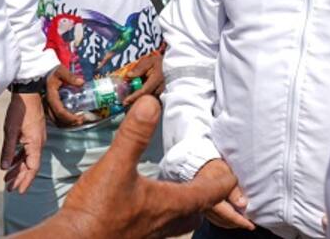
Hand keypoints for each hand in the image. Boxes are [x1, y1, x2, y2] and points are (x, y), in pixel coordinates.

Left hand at [1, 91, 45, 192]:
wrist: (28, 91)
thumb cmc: (20, 109)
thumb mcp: (11, 130)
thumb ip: (8, 150)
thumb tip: (5, 167)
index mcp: (35, 144)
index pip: (32, 168)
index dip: (25, 180)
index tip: (18, 190)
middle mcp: (39, 143)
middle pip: (31, 165)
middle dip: (21, 177)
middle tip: (10, 188)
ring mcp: (37, 137)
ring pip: (29, 158)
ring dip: (19, 168)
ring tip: (8, 177)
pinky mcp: (34, 133)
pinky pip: (28, 150)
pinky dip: (20, 158)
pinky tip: (12, 162)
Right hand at [11, 97, 235, 237]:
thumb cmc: (96, 210)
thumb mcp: (115, 165)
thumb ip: (135, 134)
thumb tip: (152, 102)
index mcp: (170, 204)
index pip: (211, 192)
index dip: (225, 180)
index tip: (233, 169)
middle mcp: (166, 222)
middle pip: (198, 211)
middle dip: (208, 197)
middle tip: (211, 180)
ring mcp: (150, 234)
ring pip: (179, 221)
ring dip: (186, 205)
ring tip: (182, 189)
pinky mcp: (133, 237)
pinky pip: (160, 226)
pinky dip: (164, 212)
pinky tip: (148, 203)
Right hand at [44, 66, 87, 126]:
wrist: (45, 71)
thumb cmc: (53, 72)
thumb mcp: (61, 71)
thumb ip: (70, 77)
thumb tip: (81, 82)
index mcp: (51, 96)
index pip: (59, 111)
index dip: (70, 117)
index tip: (80, 118)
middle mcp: (48, 104)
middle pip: (57, 120)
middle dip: (70, 123)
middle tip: (81, 120)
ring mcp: (48, 106)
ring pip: (56, 121)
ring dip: (67, 124)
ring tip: (79, 121)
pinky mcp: (50, 107)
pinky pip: (56, 118)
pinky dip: (64, 121)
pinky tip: (73, 119)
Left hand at [122, 51, 164, 104]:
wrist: (168, 64)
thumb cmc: (157, 61)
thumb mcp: (148, 61)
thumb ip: (139, 69)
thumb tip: (128, 75)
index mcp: (157, 79)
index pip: (144, 91)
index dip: (134, 97)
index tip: (125, 101)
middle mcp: (160, 87)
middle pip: (146, 98)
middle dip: (135, 101)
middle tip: (125, 102)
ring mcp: (161, 91)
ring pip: (148, 99)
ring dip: (139, 100)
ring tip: (129, 100)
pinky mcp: (160, 93)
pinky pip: (151, 98)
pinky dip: (143, 98)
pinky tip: (136, 97)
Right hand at [198, 160, 253, 230]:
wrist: (201, 163)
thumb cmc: (215, 167)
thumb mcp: (226, 174)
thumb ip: (234, 190)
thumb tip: (242, 204)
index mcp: (214, 199)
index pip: (230, 215)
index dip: (242, 222)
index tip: (251, 226)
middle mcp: (208, 206)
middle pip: (225, 221)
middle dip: (237, 223)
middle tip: (248, 223)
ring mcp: (205, 207)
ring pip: (220, 221)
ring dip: (231, 222)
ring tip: (241, 220)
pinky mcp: (204, 205)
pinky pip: (215, 218)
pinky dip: (224, 220)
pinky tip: (229, 217)